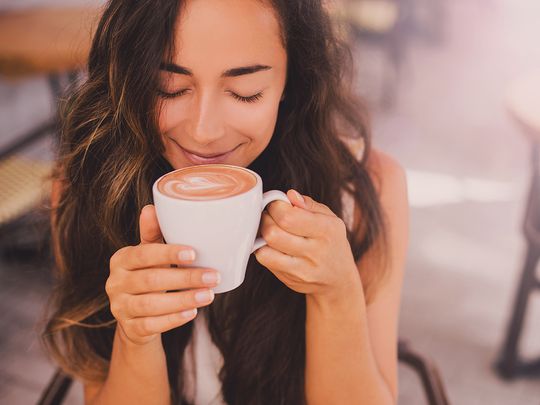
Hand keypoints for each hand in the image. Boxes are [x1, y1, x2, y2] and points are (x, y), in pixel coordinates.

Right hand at [105, 205, 220, 345]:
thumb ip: (153, 234)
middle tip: (212, 276)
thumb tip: (151, 207)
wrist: (135, 317)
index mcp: (121, 259)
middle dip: (185, 278)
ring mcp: (120, 308)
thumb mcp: (150, 254)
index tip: (194, 254)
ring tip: (208, 295)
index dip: (168, 254)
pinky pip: (152, 325)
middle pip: (151, 280)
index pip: (143, 254)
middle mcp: (115, 283)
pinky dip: (173, 319)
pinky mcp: (129, 329)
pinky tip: (192, 312)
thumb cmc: (149, 276)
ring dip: (183, 300)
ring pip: (152, 304)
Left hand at [254, 190, 360, 302]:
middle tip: (270, 215)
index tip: (277, 204)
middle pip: (273, 233)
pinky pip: (265, 261)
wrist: (339, 280)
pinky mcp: (290, 280)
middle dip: (265, 218)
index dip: (275, 206)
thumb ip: (309, 204)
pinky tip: (270, 244)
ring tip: (269, 229)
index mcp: (327, 230)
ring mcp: (302, 269)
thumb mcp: (329, 218)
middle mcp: (316, 252)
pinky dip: (262, 249)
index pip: (288, 216)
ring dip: (261, 235)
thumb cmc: (331, 242)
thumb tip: (290, 195)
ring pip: (265, 249)